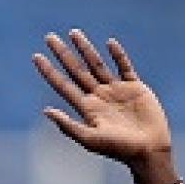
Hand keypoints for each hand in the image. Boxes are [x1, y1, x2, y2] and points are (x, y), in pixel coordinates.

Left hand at [33, 30, 171, 166]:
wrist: (148, 151)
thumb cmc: (118, 149)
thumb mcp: (90, 138)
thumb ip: (68, 125)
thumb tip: (45, 111)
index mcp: (86, 108)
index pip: (62, 85)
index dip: (49, 71)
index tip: (36, 56)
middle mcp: (98, 97)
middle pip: (76, 70)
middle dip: (62, 54)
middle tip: (49, 37)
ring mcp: (116, 90)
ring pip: (97, 64)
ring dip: (85, 48)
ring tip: (73, 32)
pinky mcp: (135, 87)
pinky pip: (124, 67)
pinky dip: (118, 55)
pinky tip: (109, 43)